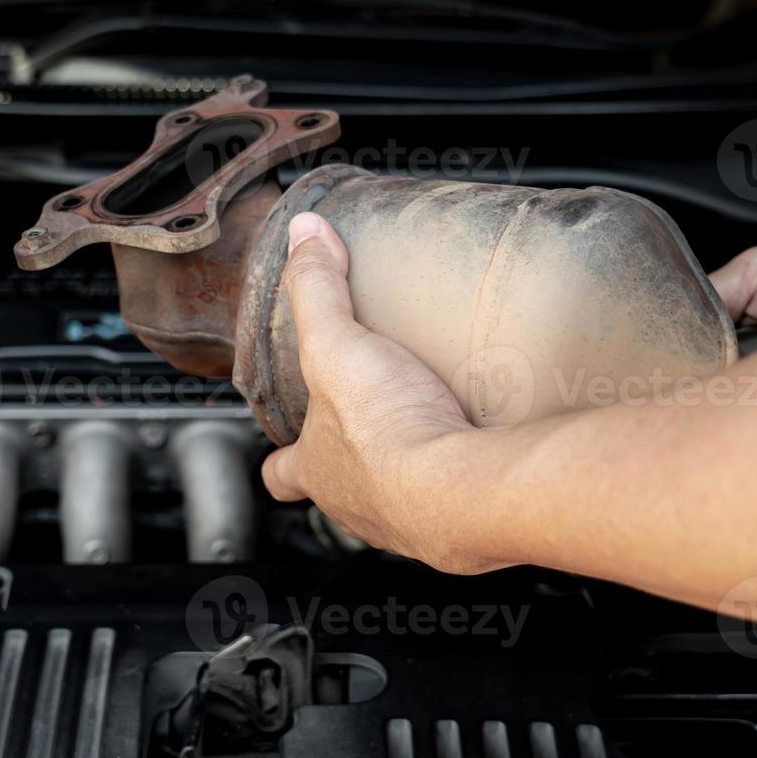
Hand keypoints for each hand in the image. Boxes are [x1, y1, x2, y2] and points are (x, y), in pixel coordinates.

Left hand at [259, 212, 509, 574]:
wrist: (459, 489)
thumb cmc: (384, 430)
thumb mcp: (336, 343)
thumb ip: (318, 289)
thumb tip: (305, 234)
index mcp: (316, 469)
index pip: (281, 475)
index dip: (283, 457)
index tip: (293, 437)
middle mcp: (355, 507)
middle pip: (341, 490)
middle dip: (353, 459)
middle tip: (376, 421)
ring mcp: (406, 523)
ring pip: (398, 500)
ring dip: (410, 468)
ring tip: (431, 426)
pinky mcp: (459, 523)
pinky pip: (455, 499)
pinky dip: (461, 474)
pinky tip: (476, 444)